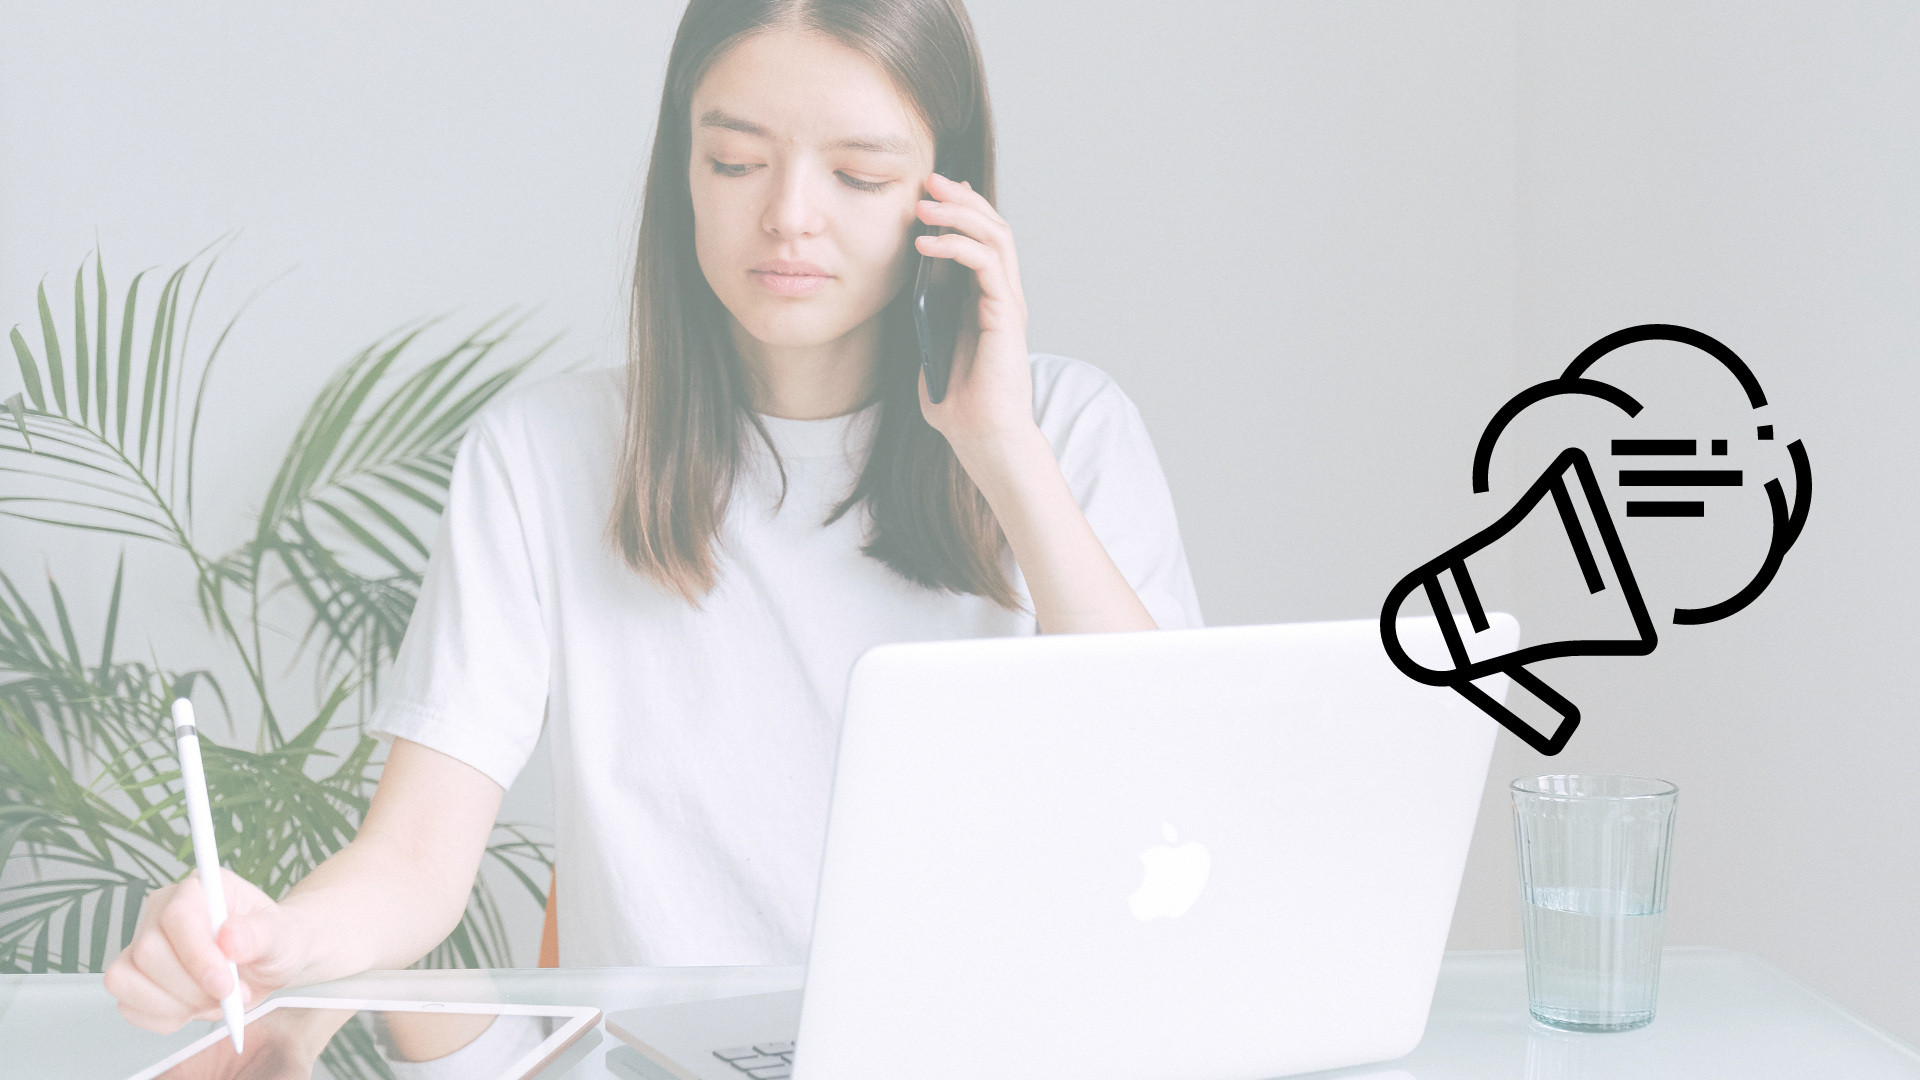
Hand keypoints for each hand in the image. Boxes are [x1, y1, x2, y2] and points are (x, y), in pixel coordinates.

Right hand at [105, 868, 308, 1034]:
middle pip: (148, 953)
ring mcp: (142, 944)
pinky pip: (127, 1004)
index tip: (225, 984)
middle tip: (231, 995)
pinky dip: (162, 1018)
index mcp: (198, 889)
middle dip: (192, 988)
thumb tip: (230, 938)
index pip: (177, 916)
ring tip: (214, 1001)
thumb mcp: (282, 934)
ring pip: (128, 980)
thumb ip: (260, 934)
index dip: (197, 956)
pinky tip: (193, 1009)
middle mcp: (161, 911)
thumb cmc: (275, 939)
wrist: (269, 962)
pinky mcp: (134, 976)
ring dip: (177, 1005)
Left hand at [913, 172, 1034, 451]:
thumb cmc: (958, 404)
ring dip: (959, 213)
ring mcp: (1007, 303)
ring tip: (925, 203)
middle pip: (992, 227)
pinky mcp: (1005, 315)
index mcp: (985, 301)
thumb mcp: (929, 349)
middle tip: (929, 180)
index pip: (981, 240)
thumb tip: (904, 290)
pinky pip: (986, 264)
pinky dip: (956, 246)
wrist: (982, 438)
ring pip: (995, 236)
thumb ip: (925, 320)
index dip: (959, 211)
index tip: (929, 192)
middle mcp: (1002, 296)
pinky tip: (925, 243)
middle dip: (961, 199)